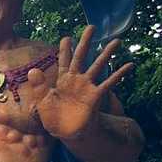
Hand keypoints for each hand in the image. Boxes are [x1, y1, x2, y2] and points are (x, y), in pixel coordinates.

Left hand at [27, 26, 134, 141]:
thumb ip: (39, 87)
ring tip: (117, 40)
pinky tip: (129, 65)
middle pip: (81, 57)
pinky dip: (119, 74)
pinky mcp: (95, 96)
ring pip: (97, 66)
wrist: (68, 134)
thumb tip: (32, 70)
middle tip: (92, 27)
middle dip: (85, 42)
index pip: (63, 61)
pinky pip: (109, 83)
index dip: (65, 49)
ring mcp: (87, 87)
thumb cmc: (55, 119)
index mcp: (62, 81)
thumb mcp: (43, 102)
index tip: (67, 37)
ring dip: (107, 53)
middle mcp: (76, 80)